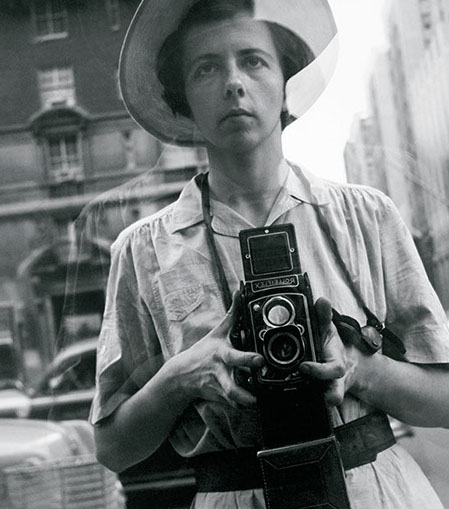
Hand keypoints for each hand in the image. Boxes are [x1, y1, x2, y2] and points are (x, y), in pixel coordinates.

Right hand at [170, 292, 263, 407]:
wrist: (182, 375)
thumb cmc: (204, 351)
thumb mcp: (218, 331)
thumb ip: (232, 313)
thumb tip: (240, 290)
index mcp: (222, 355)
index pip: (234, 357)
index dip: (248, 359)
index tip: (261, 360)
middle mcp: (221, 373)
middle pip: (232, 387)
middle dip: (245, 393)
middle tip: (258, 396)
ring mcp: (220, 389)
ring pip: (234, 402)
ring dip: (246, 403)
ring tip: (258, 402)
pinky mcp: (221, 400)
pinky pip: (234, 407)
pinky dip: (243, 407)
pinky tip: (253, 404)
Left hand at [299, 297, 360, 405]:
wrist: (345, 364)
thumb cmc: (332, 346)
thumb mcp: (328, 329)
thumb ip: (323, 316)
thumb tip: (322, 301)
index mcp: (335, 364)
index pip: (332, 369)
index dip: (319, 370)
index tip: (303, 367)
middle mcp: (333, 380)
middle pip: (336, 391)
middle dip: (330, 394)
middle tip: (317, 395)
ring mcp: (327, 390)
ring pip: (329, 400)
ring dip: (321, 402)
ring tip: (308, 406)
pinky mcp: (318, 396)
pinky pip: (315, 405)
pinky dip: (306, 406)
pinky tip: (291, 406)